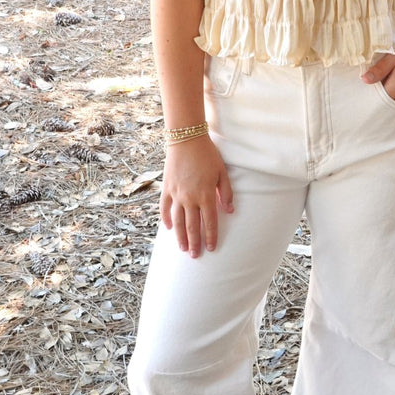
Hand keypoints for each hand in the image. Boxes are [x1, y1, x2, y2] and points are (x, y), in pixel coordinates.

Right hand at [160, 135, 233, 257]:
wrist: (186, 139)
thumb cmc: (208, 155)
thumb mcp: (222, 172)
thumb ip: (226, 192)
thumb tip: (230, 211)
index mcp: (206, 195)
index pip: (210, 222)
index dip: (211, 236)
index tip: (212, 248)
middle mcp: (190, 198)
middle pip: (193, 226)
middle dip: (195, 243)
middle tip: (195, 256)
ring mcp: (177, 194)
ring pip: (178, 221)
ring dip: (180, 237)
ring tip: (183, 249)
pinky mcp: (167, 188)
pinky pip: (165, 208)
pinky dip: (166, 219)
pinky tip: (168, 228)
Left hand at [361, 33, 394, 103]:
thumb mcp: (394, 56)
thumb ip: (379, 70)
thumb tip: (364, 80)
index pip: (378, 95)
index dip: (374, 87)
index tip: (373, 77)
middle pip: (387, 99)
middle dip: (383, 90)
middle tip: (382, 75)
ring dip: (393, 91)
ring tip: (394, 76)